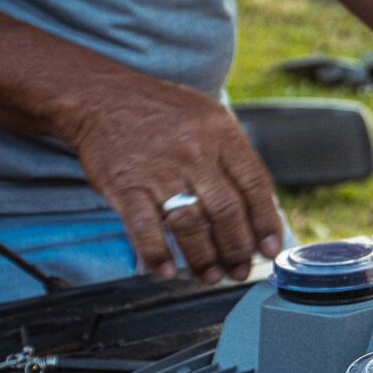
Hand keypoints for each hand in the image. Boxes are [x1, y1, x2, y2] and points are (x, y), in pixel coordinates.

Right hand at [61, 78, 282, 283]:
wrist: (101, 97)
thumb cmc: (162, 113)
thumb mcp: (209, 119)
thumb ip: (234, 159)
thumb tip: (261, 208)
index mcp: (221, 134)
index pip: (254, 185)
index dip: (266, 222)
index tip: (270, 248)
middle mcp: (194, 152)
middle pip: (226, 211)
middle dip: (237, 249)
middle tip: (240, 270)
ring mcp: (160, 169)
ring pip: (190, 224)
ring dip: (203, 258)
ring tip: (210, 276)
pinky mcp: (126, 185)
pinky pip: (145, 228)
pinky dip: (156, 253)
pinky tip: (165, 270)